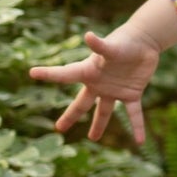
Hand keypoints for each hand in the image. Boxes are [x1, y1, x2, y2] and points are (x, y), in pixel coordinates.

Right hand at [28, 27, 160, 145]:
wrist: (143, 41)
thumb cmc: (124, 41)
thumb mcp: (111, 46)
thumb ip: (100, 45)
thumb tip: (88, 35)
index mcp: (89, 71)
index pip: (65, 74)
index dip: (49, 73)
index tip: (32, 72)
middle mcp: (99, 84)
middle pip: (81, 103)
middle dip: (70, 116)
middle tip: (59, 129)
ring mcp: (114, 90)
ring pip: (104, 111)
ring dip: (99, 125)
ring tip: (93, 139)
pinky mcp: (132, 94)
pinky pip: (133, 114)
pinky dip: (137, 126)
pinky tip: (140, 141)